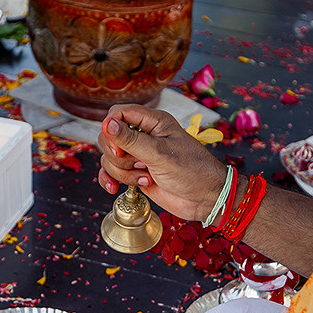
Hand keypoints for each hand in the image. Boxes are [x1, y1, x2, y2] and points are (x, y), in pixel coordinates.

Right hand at [97, 104, 226, 221]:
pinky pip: (111, 173)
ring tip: (147, 178)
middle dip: (118, 156)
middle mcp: (144, 136)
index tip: (119, 149)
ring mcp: (139, 156)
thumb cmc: (193, 171)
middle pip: (110, 137)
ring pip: (110, 158)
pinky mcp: (136, 174)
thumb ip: (131, 139)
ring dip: (123, 172)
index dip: (111, 129)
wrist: (206, 199)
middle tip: (140, 165)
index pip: (119, 113)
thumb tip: (106, 124)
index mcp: (154, 122)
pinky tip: (114, 188)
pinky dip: (110, 180)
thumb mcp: (160, 154)